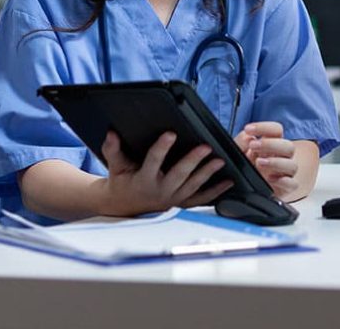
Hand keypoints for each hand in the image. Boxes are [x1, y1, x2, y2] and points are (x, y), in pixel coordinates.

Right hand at [95, 130, 232, 215]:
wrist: (124, 206)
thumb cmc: (122, 182)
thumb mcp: (115, 166)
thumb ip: (113, 149)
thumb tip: (112, 133)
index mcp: (143, 180)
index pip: (153, 161)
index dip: (161, 148)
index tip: (170, 134)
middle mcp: (160, 191)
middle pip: (179, 174)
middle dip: (193, 161)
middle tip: (205, 147)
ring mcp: (173, 199)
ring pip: (193, 186)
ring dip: (207, 173)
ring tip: (219, 160)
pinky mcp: (182, 203)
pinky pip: (201, 199)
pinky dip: (215, 191)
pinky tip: (228, 182)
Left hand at [235, 121, 300, 200]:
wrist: (249, 189)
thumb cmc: (246, 167)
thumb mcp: (238, 153)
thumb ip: (240, 142)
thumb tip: (247, 137)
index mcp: (272, 144)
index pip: (276, 130)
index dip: (264, 127)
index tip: (248, 129)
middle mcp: (281, 157)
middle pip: (288, 146)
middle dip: (271, 144)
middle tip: (253, 145)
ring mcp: (285, 173)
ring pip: (292, 165)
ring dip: (276, 162)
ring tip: (259, 163)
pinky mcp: (286, 188)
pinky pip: (293, 184)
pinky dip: (283, 181)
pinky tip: (270, 179)